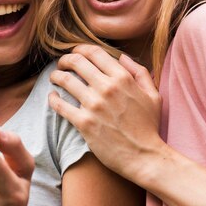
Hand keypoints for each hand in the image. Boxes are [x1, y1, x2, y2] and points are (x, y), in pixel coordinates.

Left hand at [48, 44, 162, 180]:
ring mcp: (94, 105)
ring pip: (65, 80)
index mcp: (123, 78)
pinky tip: (52, 98)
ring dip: (56, 76)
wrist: (144, 156)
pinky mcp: (84, 123)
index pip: (94, 52)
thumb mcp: (153, 95)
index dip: (80, 49)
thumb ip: (139, 72)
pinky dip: (52, 99)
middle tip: (61, 64)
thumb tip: (122, 57)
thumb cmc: (149, 127)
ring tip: (54, 78)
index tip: (75, 53)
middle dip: (65, 60)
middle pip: (76, 62)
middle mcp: (107, 88)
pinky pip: (60, 106)